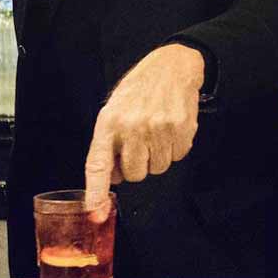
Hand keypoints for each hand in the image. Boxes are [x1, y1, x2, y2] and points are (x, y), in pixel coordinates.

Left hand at [83, 43, 202, 209]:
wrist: (172, 66)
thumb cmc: (140, 89)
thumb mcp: (114, 110)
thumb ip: (109, 145)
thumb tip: (112, 178)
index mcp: (109, 122)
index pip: (98, 164)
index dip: (96, 191)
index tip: (96, 211)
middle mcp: (132, 126)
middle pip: (134, 174)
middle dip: (138, 165)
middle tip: (141, 143)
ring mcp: (158, 128)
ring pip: (158, 168)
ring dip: (158, 156)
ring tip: (157, 131)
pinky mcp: (181, 129)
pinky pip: (178, 157)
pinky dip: (176, 147)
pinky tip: (171, 128)